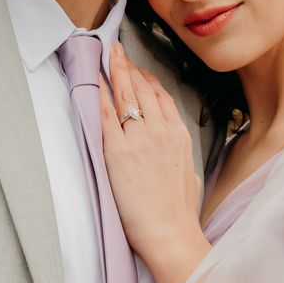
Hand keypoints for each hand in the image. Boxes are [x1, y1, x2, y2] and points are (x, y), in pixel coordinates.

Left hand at [100, 42, 209, 282]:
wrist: (170, 231)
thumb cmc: (180, 213)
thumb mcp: (189, 176)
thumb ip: (180, 159)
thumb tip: (176, 158)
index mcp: (178, 135)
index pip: (161, 97)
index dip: (148, 80)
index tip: (139, 70)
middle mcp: (160, 130)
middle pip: (143, 89)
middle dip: (130, 67)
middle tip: (119, 51)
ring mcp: (139, 138)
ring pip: (126, 94)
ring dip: (116, 71)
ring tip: (108, 55)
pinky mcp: (118, 150)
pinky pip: (106, 113)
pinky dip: (100, 92)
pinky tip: (94, 79)